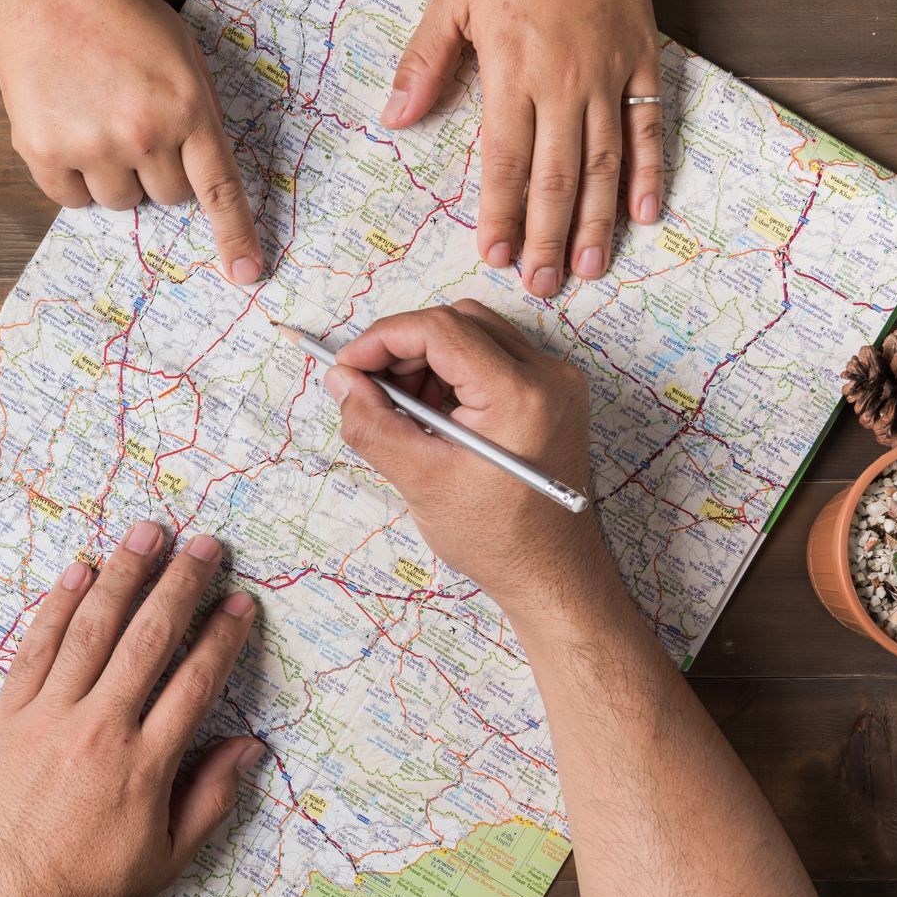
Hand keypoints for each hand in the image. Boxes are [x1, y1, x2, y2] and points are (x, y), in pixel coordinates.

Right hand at [0, 0, 264, 285]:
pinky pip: (73, 200)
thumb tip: (204, 169)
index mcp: (185, 105)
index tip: (246, 272)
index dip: (235, 234)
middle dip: (158, 170)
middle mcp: (143, 133)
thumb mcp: (179, 48)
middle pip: (167, 197)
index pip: (219, 187)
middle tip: (134, 123)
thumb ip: (196, 107)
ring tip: (96, 119)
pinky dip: (73, 176)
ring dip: (114, 175)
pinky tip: (68, 128)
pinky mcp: (47, 155)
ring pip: (121, 202)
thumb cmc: (111, 15)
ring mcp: (92, 148)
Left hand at [0, 521, 264, 896]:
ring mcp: (48, 716)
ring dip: (122, 575)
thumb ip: (210, 799)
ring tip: (147, 534)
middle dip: (180, 585)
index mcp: (145, 765)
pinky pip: (36, 648)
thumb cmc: (82, 888)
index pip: (194, 683)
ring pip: (92, 630)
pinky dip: (58, 606)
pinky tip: (79, 572)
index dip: (221, 637)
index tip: (239, 602)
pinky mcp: (6, 715)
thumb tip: (249, 748)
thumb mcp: (165, 860)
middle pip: (148, 640)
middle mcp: (99, 729)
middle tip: (204, 545)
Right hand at [322, 301, 614, 617]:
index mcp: (520, 395)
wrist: (552, 574)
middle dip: (403, 347)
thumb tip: (341, 380)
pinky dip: (452, 374)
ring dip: (426, 360)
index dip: (383, 339)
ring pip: (474, 335)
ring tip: (400, 409)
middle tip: (367, 386)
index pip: (441, 330)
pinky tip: (431, 415)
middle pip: (459, 322)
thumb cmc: (497, 538)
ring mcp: (556, 383)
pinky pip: (492, 358)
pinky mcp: (552, 394)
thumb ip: (373, 424)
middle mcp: (548, 376)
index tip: (347, 364)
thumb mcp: (420, 481)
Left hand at [382, 0, 668, 296]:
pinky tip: (642, 214)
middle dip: (546, 236)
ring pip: (604, 162)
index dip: (501, 213)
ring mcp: (609, 76)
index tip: (495, 255)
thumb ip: (425, 64)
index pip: (505, 161)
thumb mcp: (452, 0)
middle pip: (556, 176)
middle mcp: (565, 83)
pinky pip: (648, 128)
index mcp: (513, 72)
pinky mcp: (643, 63)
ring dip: (595, 221)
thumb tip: (396, 118)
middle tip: (542, 285)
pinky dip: (647, 173)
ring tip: (587, 268)